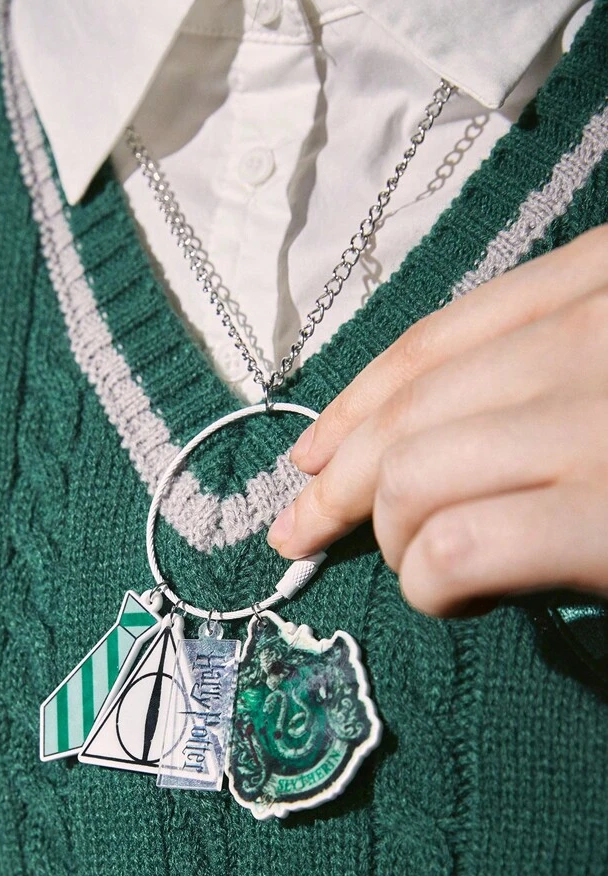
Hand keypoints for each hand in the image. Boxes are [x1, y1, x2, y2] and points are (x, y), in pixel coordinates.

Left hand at [267, 225, 607, 616]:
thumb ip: (547, 377)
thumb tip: (429, 445)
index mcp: (604, 278)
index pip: (439, 340)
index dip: (353, 403)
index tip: (308, 452)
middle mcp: (595, 331)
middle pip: (411, 408)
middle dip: (336, 483)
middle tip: (298, 533)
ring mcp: (600, 420)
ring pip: (411, 475)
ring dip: (393, 536)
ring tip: (429, 571)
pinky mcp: (606, 518)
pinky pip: (454, 548)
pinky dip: (433, 585)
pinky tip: (461, 597)